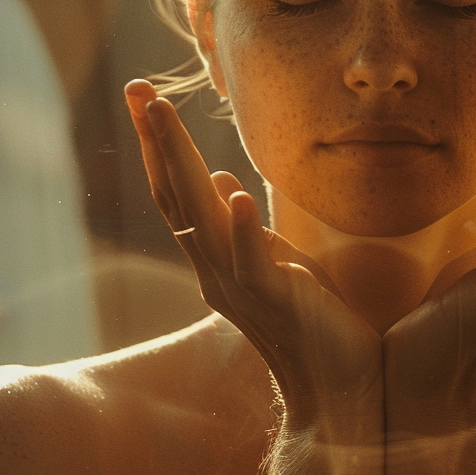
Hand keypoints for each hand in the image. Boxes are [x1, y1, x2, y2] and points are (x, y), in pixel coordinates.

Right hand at [124, 81, 381, 429]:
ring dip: (181, 164)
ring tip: (164, 116)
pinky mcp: (276, 301)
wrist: (337, 384)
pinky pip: (252, 264)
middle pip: (176, 195)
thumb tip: (221, 179)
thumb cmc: (307, 318)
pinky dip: (241, 230)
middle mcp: (215, 268)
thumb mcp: (272, 259)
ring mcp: (241, 286)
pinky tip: (237, 194)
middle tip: (139, 89)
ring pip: (200, 219)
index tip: (145, 96)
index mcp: (215, 255)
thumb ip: (242, 226)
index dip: (160, 144)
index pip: (177, 190)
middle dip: (158, 140)